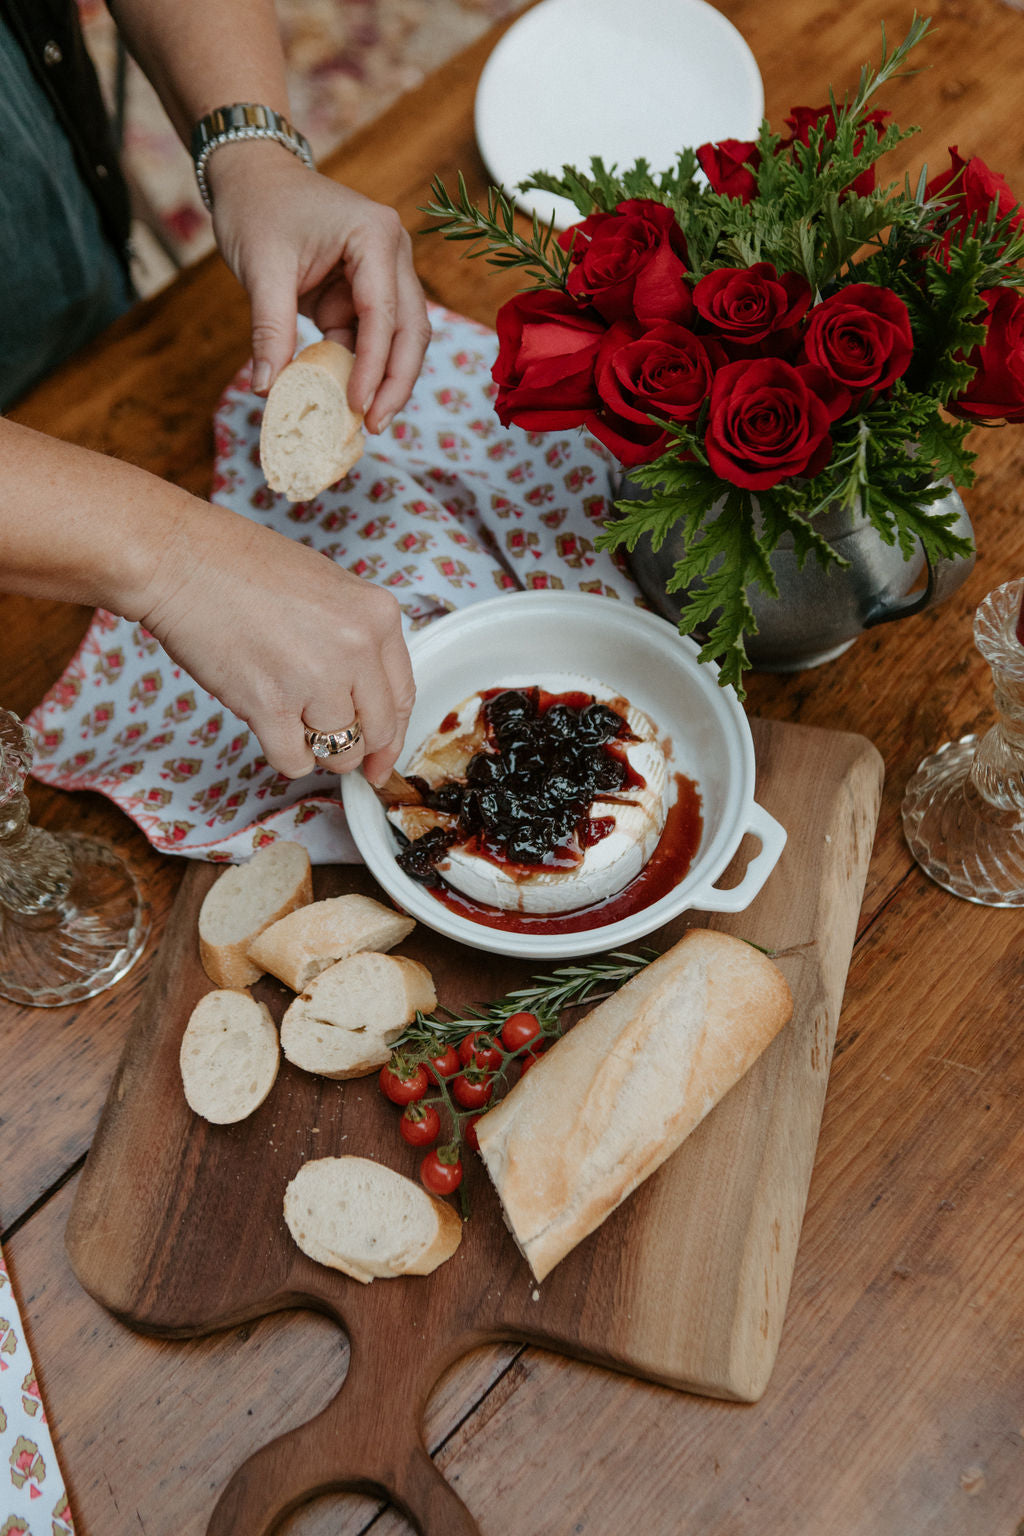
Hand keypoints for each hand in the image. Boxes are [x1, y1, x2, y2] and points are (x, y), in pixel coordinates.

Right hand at [138, 500, 414, 783]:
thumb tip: (365, 698)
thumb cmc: (240, 565)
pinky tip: (270, 728)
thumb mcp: (327, 586)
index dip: (392, 735)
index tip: (382, 755)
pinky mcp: (269, 704)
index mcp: (377, 615)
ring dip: (317, 749)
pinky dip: (285, 756)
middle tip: (339, 755)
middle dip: (359, 751)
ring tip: (290, 720)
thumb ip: (356, 638)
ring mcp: (315, 678)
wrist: (178, 558)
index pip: (402, 695)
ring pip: (338, 752)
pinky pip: (294, 760)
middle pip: (377, 731)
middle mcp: (356, 648)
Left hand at [207, 145, 430, 430]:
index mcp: (375, 236)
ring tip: (366, 420)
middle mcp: (393, 254)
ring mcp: (385, 273)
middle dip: (396, 381)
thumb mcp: (261, 268)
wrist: (252, 176)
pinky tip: (348, 398)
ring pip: (402, 339)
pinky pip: (373, 339)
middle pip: (412, 330)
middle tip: (374, 425)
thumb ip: (269, 330)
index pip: (384, 312)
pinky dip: (362, 368)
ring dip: (386, 379)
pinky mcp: (367, 292)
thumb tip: (266, 389)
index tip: (357, 405)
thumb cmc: (257, 209)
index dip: (374, 365)